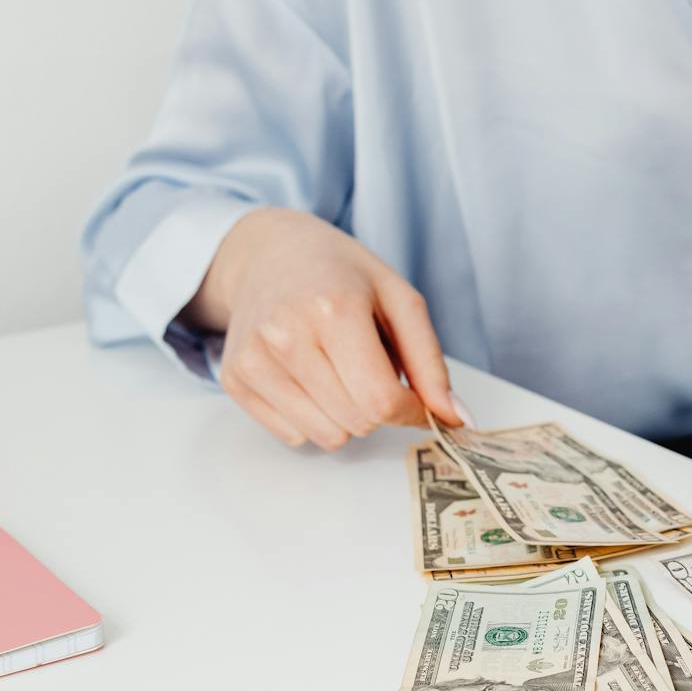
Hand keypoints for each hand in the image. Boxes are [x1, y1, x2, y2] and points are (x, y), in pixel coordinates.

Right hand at [184, 208, 464, 448]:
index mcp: (333, 310)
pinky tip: (306, 375)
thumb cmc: (341, 275)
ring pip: (327, 437)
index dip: (411, 411)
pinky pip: (293, 436)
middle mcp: (286, 337)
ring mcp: (255, 361)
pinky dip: (311, 417)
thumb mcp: (399, 300)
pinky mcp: (235, 380)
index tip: (417, 398)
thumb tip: (456, 418)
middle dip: (376, 406)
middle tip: (367, 366)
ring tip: (336, 368)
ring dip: (345, 415)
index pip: (381, 401)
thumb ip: (430, 363)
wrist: (267, 253)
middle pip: (357, 422)